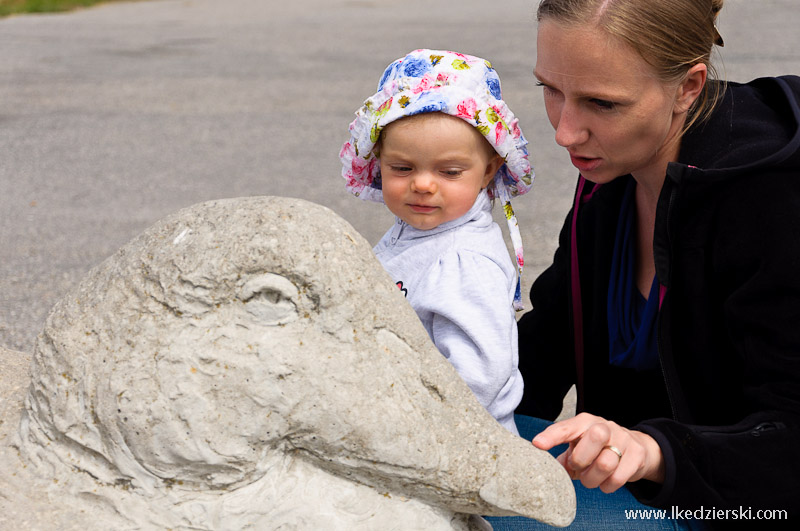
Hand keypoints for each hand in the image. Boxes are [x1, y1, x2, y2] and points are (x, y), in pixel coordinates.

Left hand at [532, 413, 664, 492]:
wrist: (634, 448)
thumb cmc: (598, 449)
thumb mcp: (579, 447)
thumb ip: (563, 457)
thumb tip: (547, 470)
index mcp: (584, 422)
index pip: (567, 426)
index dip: (552, 435)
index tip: (538, 444)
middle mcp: (604, 426)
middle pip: (595, 437)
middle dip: (581, 459)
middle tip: (578, 468)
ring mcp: (623, 439)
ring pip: (606, 463)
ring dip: (593, 479)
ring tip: (590, 478)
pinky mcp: (637, 455)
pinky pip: (618, 477)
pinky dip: (607, 486)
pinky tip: (604, 482)